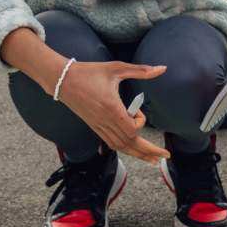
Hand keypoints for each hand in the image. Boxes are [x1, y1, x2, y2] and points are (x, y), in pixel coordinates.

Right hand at [55, 59, 170, 160]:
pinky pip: (110, 143)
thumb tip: (162, 68)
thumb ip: (140, 70)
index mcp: (111, 108)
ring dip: (137, 153)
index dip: (140, 123)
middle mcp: (104, 121)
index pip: (131, 129)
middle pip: (129, 144)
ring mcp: (98, 126)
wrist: (62, 79)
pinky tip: (131, 150)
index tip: (138, 109)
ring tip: (152, 159)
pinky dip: (123, 148)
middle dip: (148, 151)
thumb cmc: (89, 72)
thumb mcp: (116, 68)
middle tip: (165, 156)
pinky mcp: (93, 126)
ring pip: (120, 147)